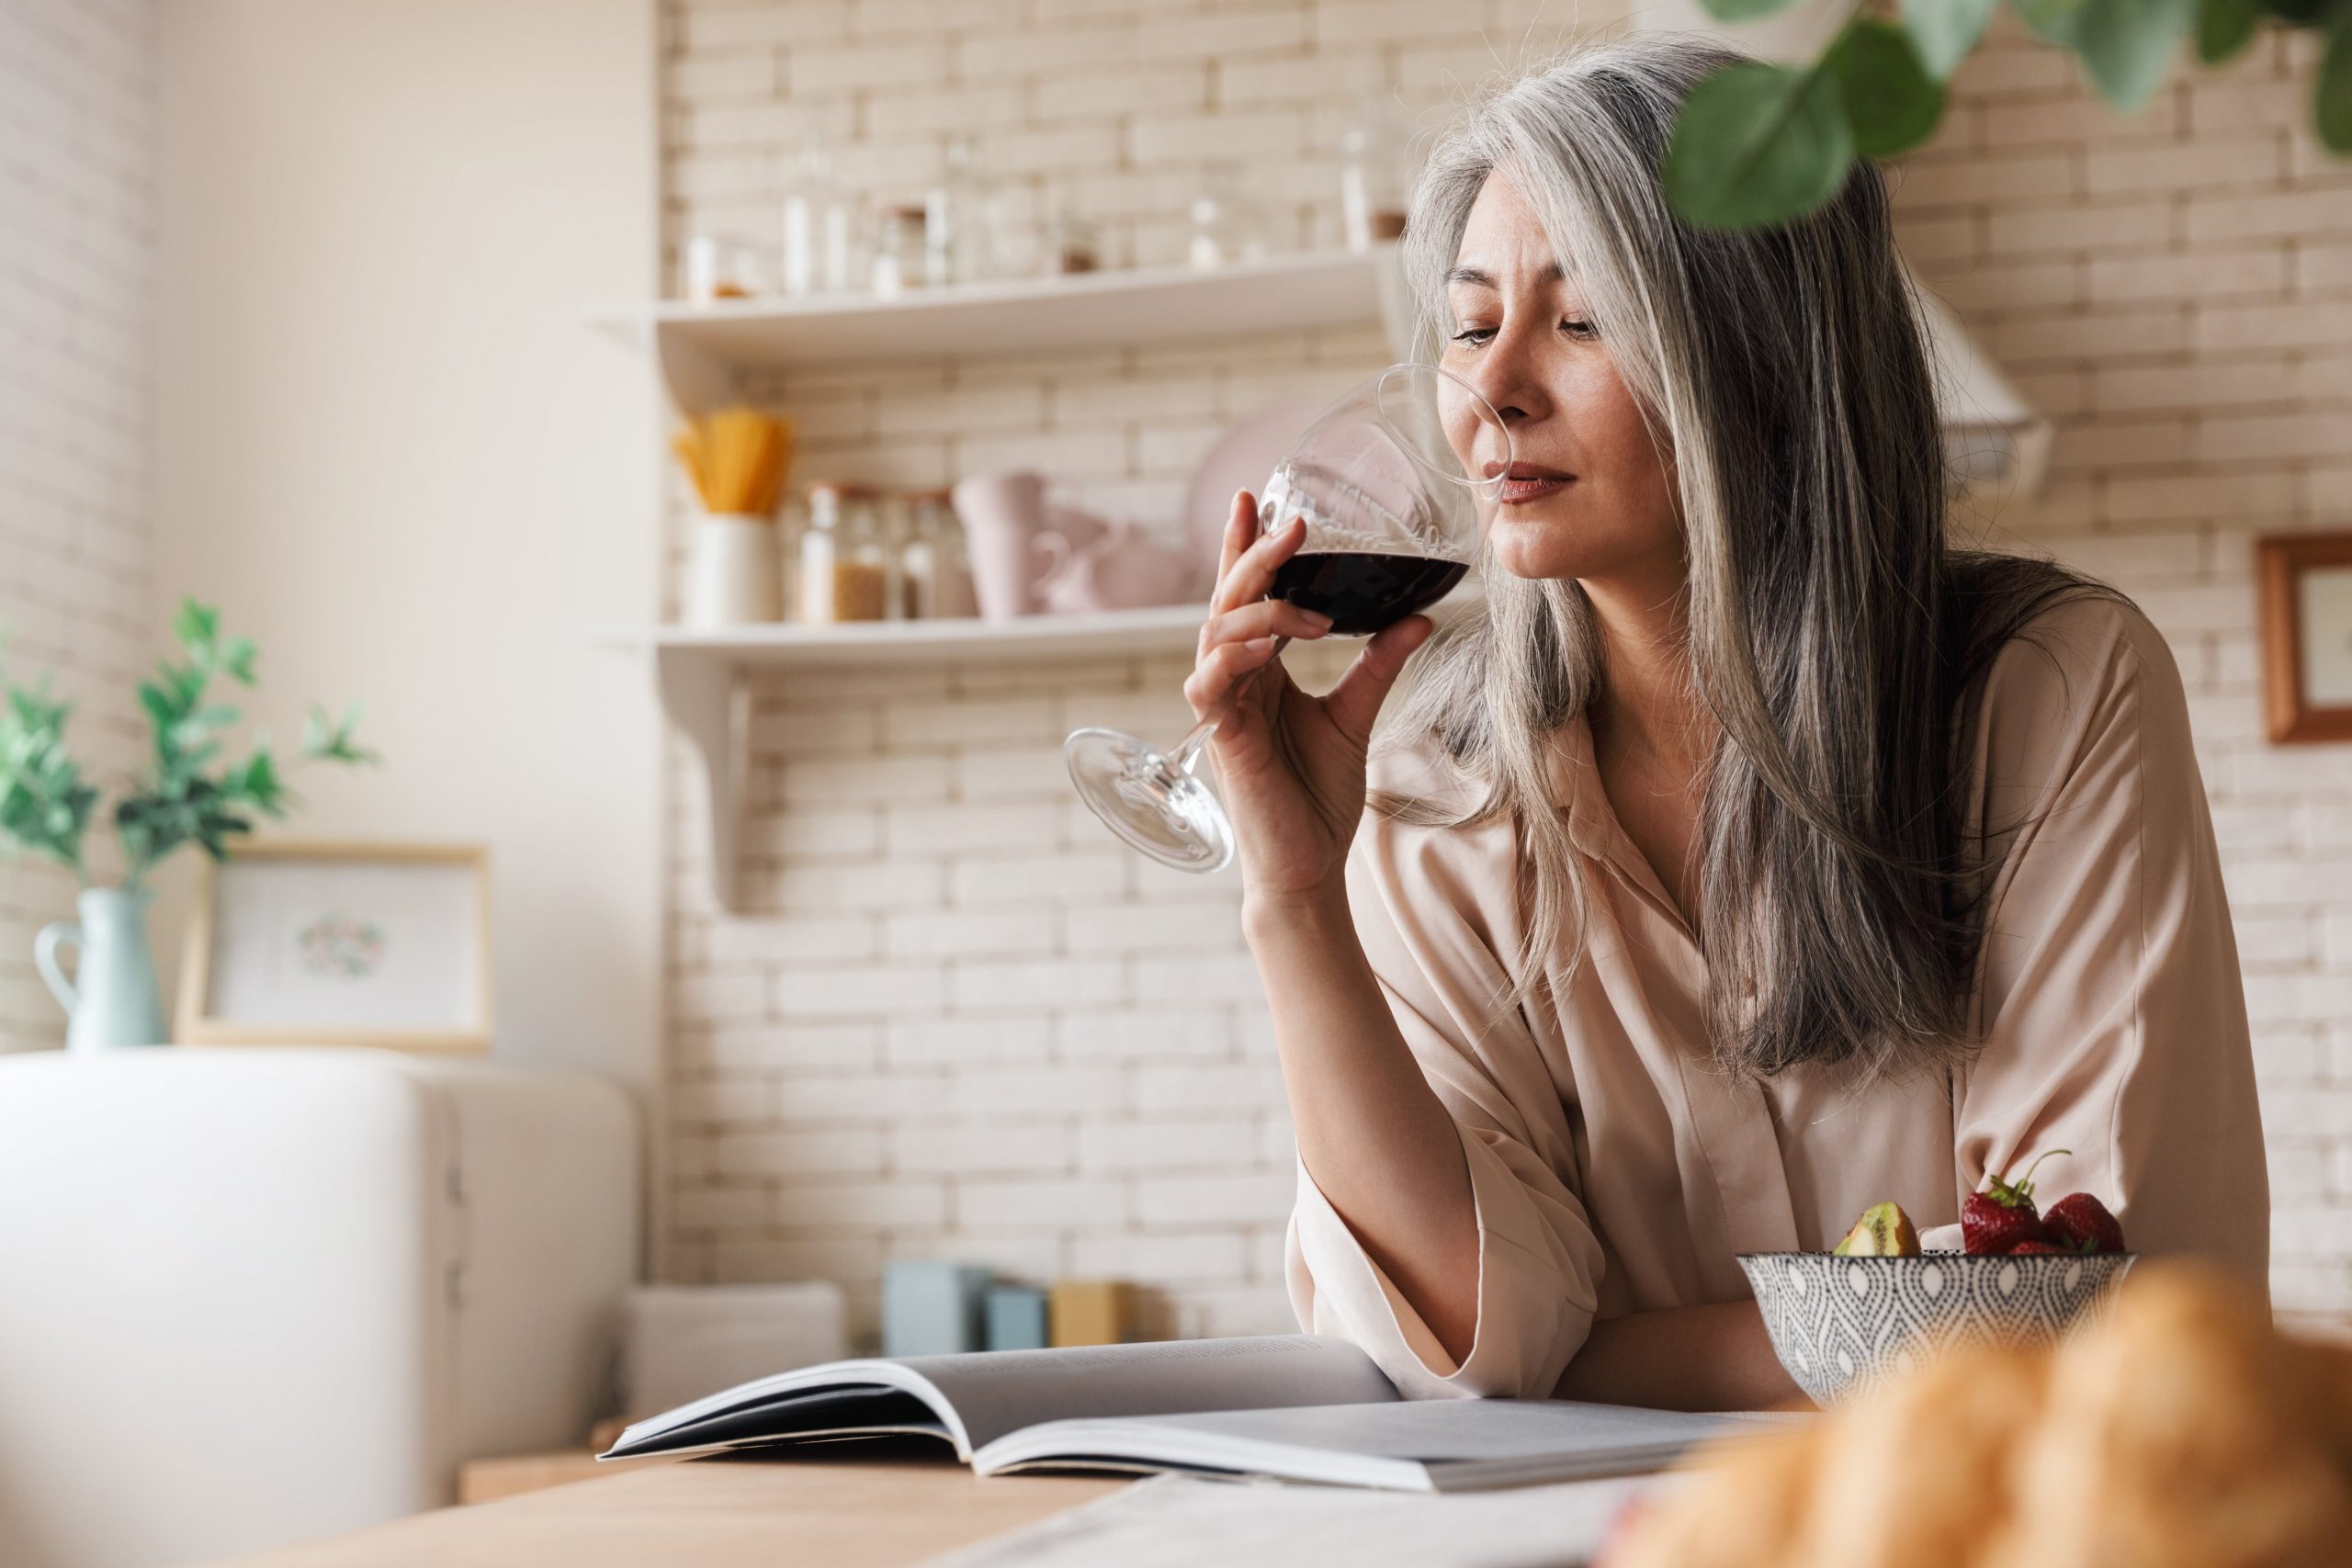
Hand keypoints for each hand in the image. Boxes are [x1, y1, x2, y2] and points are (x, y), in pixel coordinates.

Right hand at [1184, 488, 1435, 905]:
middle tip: (1290, 523)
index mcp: (1261, 671)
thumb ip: (1379, 663)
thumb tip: (1422, 617)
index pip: (1245, 596)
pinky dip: (1232, 661)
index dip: (1245, 548)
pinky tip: (1265, 648)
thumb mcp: (1357, 714)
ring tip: (1307, 610)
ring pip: (1216, 637)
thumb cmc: (1321, 797)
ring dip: (1257, 611)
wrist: (1311, 865)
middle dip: (1253, 558)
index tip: (1254, 498)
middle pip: (1228, 602)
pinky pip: (1210, 687)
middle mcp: (1235, 682)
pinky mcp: (1224, 742)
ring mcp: (1224, 711)